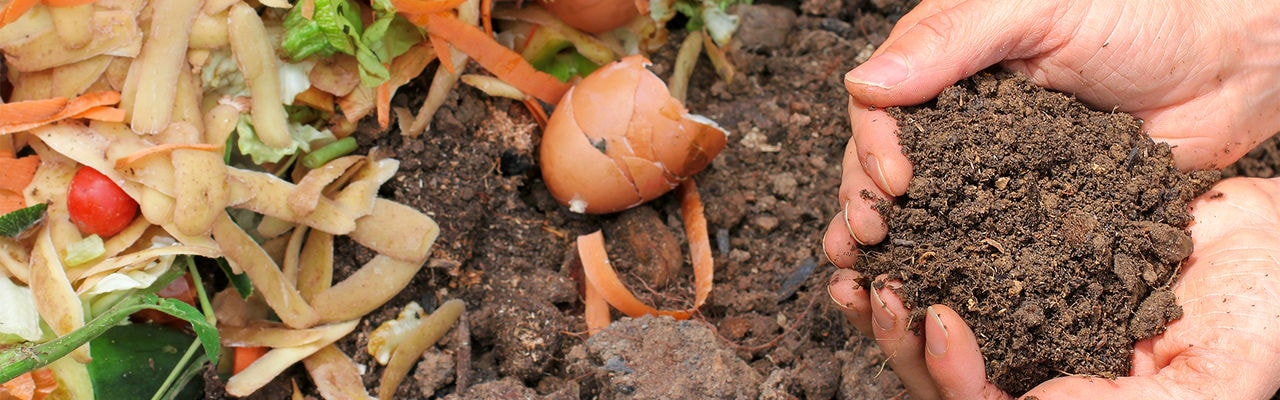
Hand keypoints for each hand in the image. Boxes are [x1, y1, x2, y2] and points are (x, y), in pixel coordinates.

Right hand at [823, 0, 1279, 254]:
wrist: (1232, 63)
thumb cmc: (1147, 13)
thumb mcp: (1038, 7)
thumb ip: (949, 40)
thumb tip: (863, 83)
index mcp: (948, 63)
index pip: (882, 107)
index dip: (873, 146)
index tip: (893, 182)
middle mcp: (962, 119)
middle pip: (886, 164)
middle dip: (866, 202)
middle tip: (870, 236)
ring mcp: (995, 168)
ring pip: (926, 209)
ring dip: (894, 244)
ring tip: (871, 277)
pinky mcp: (1034, 210)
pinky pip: (986, 241)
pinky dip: (955, 267)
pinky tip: (932, 292)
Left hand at [828, 177, 1279, 398]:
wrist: (1274, 238)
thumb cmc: (1264, 314)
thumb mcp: (1217, 376)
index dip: (954, 377)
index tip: (938, 318)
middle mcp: (1035, 372)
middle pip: (940, 377)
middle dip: (900, 340)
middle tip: (882, 288)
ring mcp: (1021, 320)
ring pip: (932, 327)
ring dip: (891, 300)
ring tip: (861, 263)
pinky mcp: (1015, 265)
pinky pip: (950, 267)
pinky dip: (917, 249)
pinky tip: (890, 226)